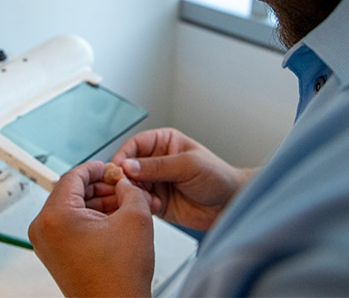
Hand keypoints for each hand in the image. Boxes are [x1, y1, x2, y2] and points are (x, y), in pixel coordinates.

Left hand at [28, 161, 154, 296]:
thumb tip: (125, 182)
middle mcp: (44, 229)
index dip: (96, 168)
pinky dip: (91, 219)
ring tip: (124, 204)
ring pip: (72, 208)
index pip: (73, 176)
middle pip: (70, 191)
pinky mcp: (55, 254)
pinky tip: (115, 219)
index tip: (110, 167)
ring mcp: (47, 243)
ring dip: (97, 202)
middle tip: (121, 186)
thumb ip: (130, 189)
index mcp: (55, 216)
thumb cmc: (119, 277)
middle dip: (100, 187)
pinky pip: (71, 225)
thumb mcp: (135, 219)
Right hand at [112, 128, 255, 230]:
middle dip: (126, 177)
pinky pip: (139, 202)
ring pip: (131, 186)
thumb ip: (157, 166)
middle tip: (127, 186)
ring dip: (135, 193)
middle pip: (128, 166)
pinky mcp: (156, 201)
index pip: (135, 144)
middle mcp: (156, 161)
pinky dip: (143, 205)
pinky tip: (156, 207)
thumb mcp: (187, 165)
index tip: (118, 167)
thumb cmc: (217, 176)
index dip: (124, 155)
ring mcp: (155, 182)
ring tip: (148, 198)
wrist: (230, 204)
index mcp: (164, 142)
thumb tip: (129, 165)